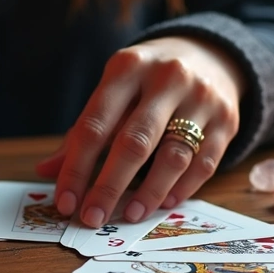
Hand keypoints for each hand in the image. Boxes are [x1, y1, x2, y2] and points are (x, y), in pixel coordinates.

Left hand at [36, 36, 243, 226]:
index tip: (65, 201)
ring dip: (148, 193)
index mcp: (127, 68)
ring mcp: (201, 98)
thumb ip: (83, 131)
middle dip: (109, 186)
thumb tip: (46, 171)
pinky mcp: (227, 119)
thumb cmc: (147, 81)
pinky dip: (182, 188)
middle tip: (92, 217)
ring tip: (130, 215)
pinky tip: (163, 204)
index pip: (94, 125)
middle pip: (133, 142)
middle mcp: (166, 78)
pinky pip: (204, 164)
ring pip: (173, 156)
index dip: (76, 168)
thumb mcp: (114, 91)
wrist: (210, 54)